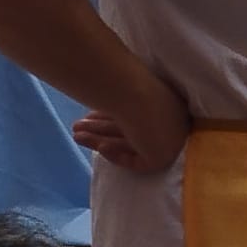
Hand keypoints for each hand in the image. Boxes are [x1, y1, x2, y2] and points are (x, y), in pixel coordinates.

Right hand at [72, 74, 191, 173]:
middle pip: (131, 129)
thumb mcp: (120, 87)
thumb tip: (97, 96)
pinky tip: (102, 147)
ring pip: (131, 143)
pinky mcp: (163, 157)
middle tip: (76, 126)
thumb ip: (114, 97)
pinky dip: (118, 155)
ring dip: (102, 139)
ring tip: (76, 135)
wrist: (137, 96)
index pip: (136, 114)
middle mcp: (171, 119)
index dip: (110, 116)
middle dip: (101, 128)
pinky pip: (138, 162)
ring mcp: (170, 139)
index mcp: (165, 100)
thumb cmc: (127, 84)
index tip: (89, 114)